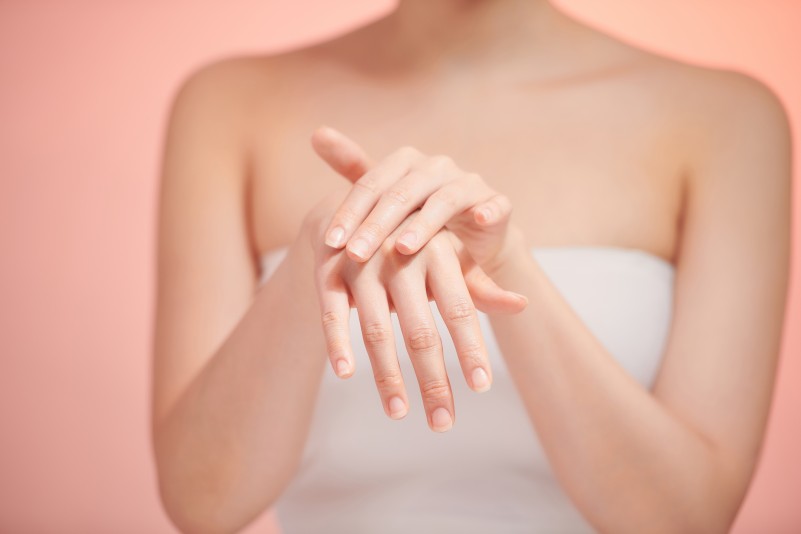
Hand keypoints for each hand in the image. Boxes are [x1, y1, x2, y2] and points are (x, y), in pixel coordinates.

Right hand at [302, 191, 526, 431]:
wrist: (361, 206)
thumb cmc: (417, 244)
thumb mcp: (450, 259)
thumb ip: (481, 288)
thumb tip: (523, 305)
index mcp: (438, 252)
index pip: (460, 309)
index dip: (470, 349)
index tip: (481, 388)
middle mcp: (400, 257)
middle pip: (420, 330)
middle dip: (433, 381)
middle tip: (443, 423)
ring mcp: (362, 264)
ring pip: (376, 328)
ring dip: (387, 376)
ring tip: (399, 413)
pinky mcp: (329, 270)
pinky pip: (332, 312)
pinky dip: (337, 343)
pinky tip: (346, 373)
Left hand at [310, 125, 525, 275]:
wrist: (469, 246)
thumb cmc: (416, 224)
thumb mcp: (383, 200)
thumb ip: (352, 169)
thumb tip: (316, 132)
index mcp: (405, 164)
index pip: (371, 185)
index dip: (349, 213)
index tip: (330, 243)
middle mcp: (436, 167)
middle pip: (402, 193)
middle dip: (376, 226)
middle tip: (355, 255)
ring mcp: (469, 183)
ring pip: (443, 200)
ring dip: (423, 225)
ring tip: (401, 250)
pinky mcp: (497, 203)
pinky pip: (494, 205)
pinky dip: (488, 210)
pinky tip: (479, 219)